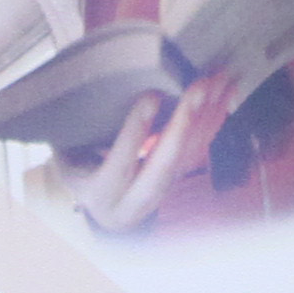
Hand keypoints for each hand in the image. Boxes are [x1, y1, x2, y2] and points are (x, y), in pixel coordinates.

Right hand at [84, 66, 233, 232]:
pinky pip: (200, 150)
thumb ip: (73, 137)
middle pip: (165, 163)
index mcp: (102, 193)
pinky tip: (225, 95)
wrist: (105, 213)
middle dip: (185, 122)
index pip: (120, 162)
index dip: (137, 130)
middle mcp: (136, 199)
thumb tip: (74, 95)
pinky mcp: (179, 180)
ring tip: (220, 79)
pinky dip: (214, 120)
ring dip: (208, 114)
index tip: (151, 96)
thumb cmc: (80, 174)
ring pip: (189, 155)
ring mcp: (162, 192)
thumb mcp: (68, 161)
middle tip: (200, 86)